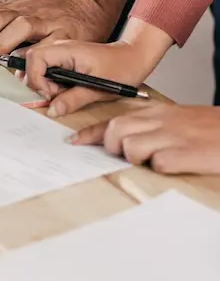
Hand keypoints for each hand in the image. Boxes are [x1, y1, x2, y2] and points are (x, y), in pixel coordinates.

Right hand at [24, 20, 173, 116]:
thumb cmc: (122, 67)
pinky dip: (49, 82)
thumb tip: (52, 110)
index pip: (34, 59)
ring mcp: (60, 53)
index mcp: (67, 50)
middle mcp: (59, 48)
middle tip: (55, 95)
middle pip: (29, 63)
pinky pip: (45, 70)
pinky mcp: (62, 59)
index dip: (35, 78)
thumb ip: (72, 100)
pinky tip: (63, 89)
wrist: (135, 56)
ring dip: (43, 84)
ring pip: (35, 67)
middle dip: (37, 83)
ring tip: (61, 92)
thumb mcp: (98, 88)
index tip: (49, 94)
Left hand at [73, 104, 219, 174]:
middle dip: (113, 146)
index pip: (114, 119)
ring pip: (131, 147)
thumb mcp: (178, 121)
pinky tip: (176, 165)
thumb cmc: (210, 131)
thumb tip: (122, 141)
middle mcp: (162, 121)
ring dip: (135, 158)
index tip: (74, 142)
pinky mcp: (186, 154)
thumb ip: (151, 127)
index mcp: (158, 112)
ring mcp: (174, 137)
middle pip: (115, 131)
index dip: (91, 133)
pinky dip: (161, 168)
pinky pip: (158, 163)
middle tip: (127, 155)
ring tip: (155, 160)